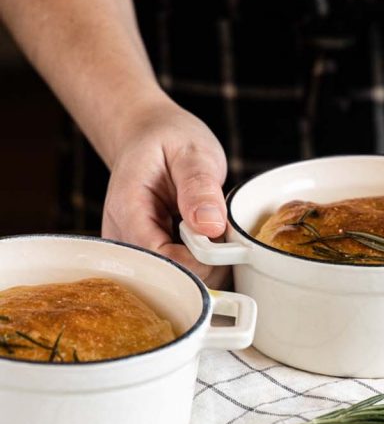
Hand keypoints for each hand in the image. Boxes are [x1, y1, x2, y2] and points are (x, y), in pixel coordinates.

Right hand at [102, 98, 228, 285]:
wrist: (146, 138)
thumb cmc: (166, 140)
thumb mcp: (192, 152)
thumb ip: (200, 186)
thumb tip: (210, 225)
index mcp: (127, 210)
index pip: (164, 259)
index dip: (201, 260)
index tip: (223, 240)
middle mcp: (121, 238)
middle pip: (168, 280)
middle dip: (206, 266)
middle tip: (221, 233)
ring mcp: (130, 252)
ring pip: (175, 285)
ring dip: (205, 267)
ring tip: (208, 231)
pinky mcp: (144, 259)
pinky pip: (177, 279)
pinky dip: (199, 265)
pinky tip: (201, 242)